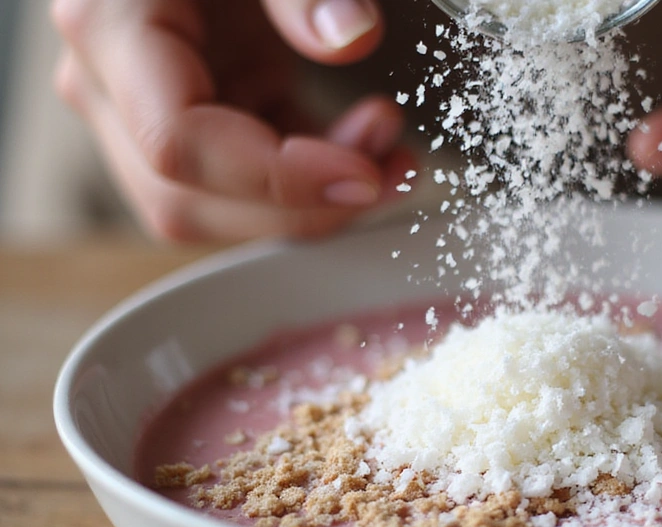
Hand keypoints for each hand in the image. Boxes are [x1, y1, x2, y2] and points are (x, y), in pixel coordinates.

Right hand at [52, 0, 416, 241]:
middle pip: (191, 198)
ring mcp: (147, 108)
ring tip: (391, 152)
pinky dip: (313, 180)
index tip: (361, 176)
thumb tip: (351, 37)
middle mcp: (112, 84)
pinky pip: (249, 180)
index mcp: (112, 27)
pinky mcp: (195, 116)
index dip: (273, 180)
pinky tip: (368, 147)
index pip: (178, 143)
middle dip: (302, 205)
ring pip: (217, 207)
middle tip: (391, 169)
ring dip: (311, 203)